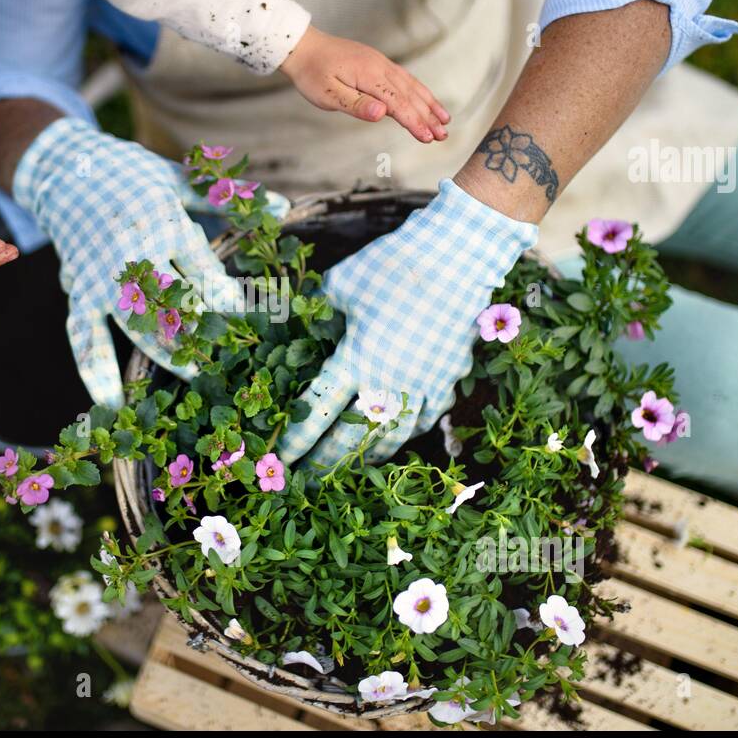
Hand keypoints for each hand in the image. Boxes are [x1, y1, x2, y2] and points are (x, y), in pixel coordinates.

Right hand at [12, 118, 282, 407]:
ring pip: (135, 323)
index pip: (200, 266)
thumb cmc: (131, 174)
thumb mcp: (179, 179)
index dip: (224, 295)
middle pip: (170, 300)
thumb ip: (226, 199)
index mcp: (163, 221)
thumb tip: (282, 207)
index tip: (246, 320)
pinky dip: (95, 369)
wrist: (66, 171)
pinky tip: (112, 404)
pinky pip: (84, 334)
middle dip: (200, 331)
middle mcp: (133, 252)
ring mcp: (103, 276)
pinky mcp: (78, 292)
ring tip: (193, 376)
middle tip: (227, 358)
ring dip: (163, 353)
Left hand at [276, 180, 536, 466]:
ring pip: (390, 437)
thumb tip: (309, 322)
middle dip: (326, 462)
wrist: (455, 258)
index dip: (297, 439)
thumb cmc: (392, 266)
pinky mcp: (446, 379)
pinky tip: (394, 440)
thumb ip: (321, 310)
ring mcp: (421, 384)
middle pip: (350, 437)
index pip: (317, 411)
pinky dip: (406, 434)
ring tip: (349, 467)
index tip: (282, 458)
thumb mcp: (340, 284)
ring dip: (366, 456)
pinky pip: (424, 419)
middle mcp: (387, 380)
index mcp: (355, 358)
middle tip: (309, 479)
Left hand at [279, 25, 449, 143]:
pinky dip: (419, 91)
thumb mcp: (328, 95)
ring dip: (429, 104)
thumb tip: (382, 114)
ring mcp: (381, 63)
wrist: (304, 46)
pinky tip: (426, 100)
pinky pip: (405, 79)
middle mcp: (380, 67)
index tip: (427, 137)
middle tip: (443, 136)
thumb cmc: (312, 73)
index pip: (398, 103)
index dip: (414, 122)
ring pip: (411, 86)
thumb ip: (356, 105)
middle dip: (428, 116)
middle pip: (410, 95)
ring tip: (444, 120)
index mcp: (369, 76)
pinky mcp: (378, 63)